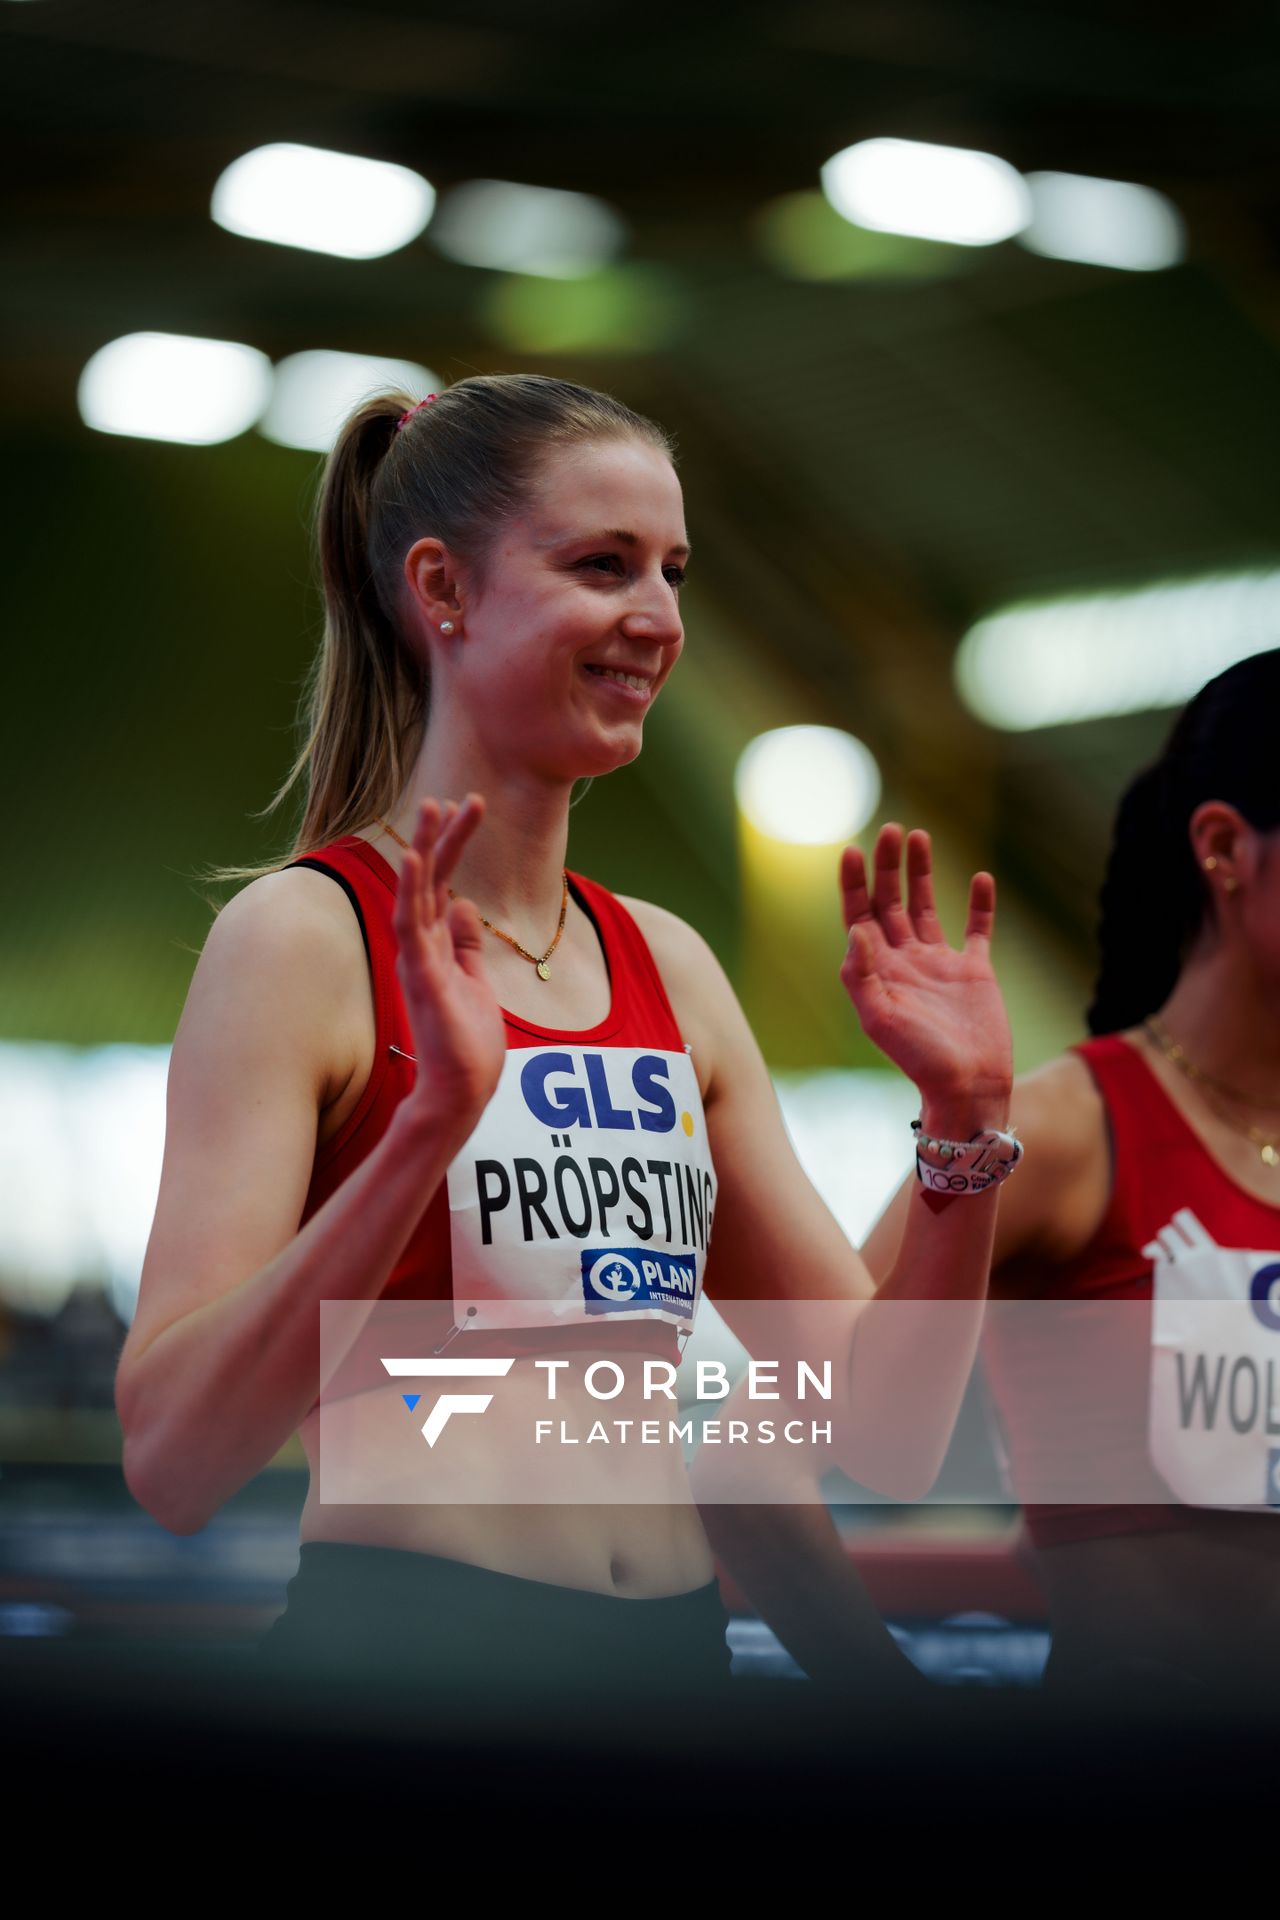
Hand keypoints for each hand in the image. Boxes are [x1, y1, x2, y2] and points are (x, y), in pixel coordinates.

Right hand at [393, 794, 506, 1126]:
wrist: (461, 1091)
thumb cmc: (467, 1044)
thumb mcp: (475, 982)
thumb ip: (466, 945)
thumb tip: (464, 906)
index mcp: (435, 947)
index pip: (444, 884)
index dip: (455, 846)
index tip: (470, 808)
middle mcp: (421, 948)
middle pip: (428, 881)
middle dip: (439, 838)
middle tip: (450, 797)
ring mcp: (418, 961)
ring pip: (416, 894)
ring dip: (423, 851)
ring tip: (432, 810)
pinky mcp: (422, 978)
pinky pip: (411, 928)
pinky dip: (410, 891)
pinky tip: (412, 861)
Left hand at [838, 824, 1011, 1129]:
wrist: (968, 1086)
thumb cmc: (919, 1059)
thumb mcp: (880, 1018)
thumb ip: (863, 974)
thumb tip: (856, 930)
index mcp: (879, 970)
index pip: (859, 915)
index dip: (853, 883)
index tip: (852, 849)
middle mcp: (905, 961)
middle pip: (890, 902)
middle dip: (887, 866)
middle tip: (889, 829)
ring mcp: (940, 964)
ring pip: (926, 906)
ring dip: (922, 872)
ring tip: (918, 835)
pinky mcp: (975, 971)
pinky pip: (978, 929)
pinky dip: (980, 904)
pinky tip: (980, 877)